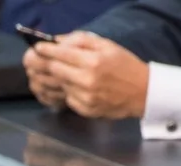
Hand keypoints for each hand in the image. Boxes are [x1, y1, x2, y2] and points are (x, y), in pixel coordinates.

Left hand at [28, 32, 149, 119]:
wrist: (142, 92)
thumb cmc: (125, 65)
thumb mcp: (107, 45)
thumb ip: (82, 40)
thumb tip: (58, 40)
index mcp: (93, 61)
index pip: (60, 55)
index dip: (46, 50)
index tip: (37, 48)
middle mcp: (87, 80)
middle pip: (55, 71)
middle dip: (48, 64)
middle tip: (43, 60)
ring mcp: (85, 98)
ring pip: (60, 85)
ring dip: (59, 78)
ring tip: (66, 74)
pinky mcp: (86, 110)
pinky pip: (68, 99)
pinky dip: (69, 92)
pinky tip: (78, 87)